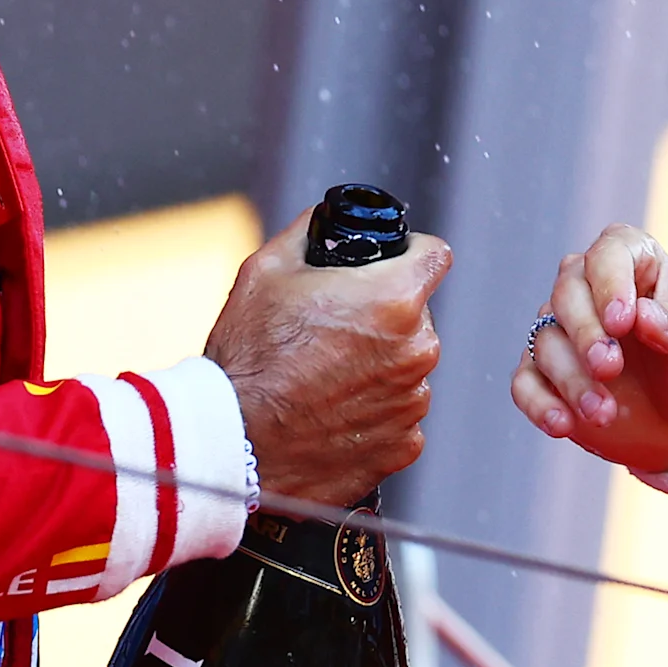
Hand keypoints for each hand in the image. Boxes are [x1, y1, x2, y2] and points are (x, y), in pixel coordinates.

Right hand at [204, 207, 450, 507]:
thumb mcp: (267, 270)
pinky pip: (397, 417)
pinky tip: (330, 414)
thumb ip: (310, 234)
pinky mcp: (404, 445)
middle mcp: (416, 350)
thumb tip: (326, 221)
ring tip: (323, 379)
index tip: (392, 266)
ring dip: (377, 369)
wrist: (233, 442)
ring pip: (406, 369)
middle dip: (383, 319)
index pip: (434, 255)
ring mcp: (413, 402)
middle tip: (333, 333)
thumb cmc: (248, 359)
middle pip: (415, 317)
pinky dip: (372, 415)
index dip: (410, 255)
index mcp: (395, 299)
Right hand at [510, 223, 667, 473]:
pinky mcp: (548, 377)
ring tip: (604, 412)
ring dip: (571, 378)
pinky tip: (562, 424)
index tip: (623, 322)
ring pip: (546, 340)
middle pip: (567, 293)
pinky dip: (538, 402)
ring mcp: (565, 333)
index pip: (609, 254)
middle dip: (585, 333)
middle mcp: (591, 289)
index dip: (610, 284)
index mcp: (635, 263)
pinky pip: (525, 382)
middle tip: (609, 369)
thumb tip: (644, 315)